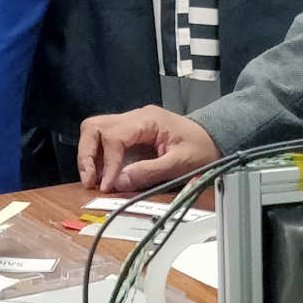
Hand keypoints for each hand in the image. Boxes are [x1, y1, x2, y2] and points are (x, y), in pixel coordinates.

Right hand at [77, 106, 220, 194]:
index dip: (107, 163)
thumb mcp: (181, 163)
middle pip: (95, 127)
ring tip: (92, 179)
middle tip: (89, 181)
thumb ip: (149, 172)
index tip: (106, 185)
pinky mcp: (129, 133)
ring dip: (89, 155)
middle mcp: (135, 117)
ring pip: (94, 130)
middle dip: (87, 155)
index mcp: (148, 119)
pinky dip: (97, 157)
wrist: (216, 139)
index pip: (114, 137)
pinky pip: (103, 139)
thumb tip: (119, 182)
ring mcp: (130, 123)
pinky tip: (102, 174)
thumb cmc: (202, 148)